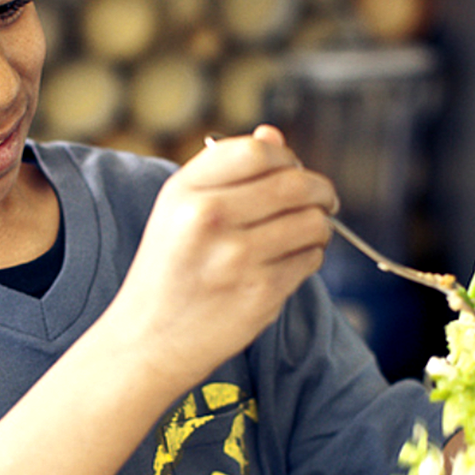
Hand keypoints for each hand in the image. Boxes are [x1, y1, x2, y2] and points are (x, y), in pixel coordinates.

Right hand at [103, 125, 337, 387]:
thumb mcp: (180, 211)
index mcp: (185, 192)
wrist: (150, 340)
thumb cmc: (170, 269)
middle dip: (320, 190)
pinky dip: (310, 257)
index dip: (286, 157)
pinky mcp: (260, 293)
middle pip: (294, 184)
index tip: (294, 170)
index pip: (257, 152)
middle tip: (324, 200)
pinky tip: (288, 263)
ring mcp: (236, 258)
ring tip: (306, 234)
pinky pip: (310, 260)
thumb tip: (274, 135)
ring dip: (320, 226)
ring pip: (312, 222)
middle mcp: (209, 219)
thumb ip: (226, 171)